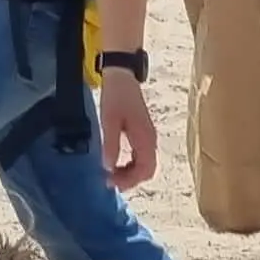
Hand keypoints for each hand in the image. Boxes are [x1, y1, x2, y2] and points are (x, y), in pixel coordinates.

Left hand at [99, 72, 158, 190]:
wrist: (122, 76)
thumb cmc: (116, 96)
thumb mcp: (109, 121)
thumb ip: (111, 145)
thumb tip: (108, 167)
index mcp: (145, 138)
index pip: (145, 170)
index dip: (129, 181)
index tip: (111, 182)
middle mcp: (150, 140)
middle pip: (147, 170)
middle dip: (130, 180)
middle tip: (110, 182)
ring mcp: (148, 137)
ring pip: (145, 165)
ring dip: (130, 173)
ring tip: (111, 175)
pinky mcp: (143, 133)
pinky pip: (141, 156)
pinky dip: (130, 165)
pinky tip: (116, 164)